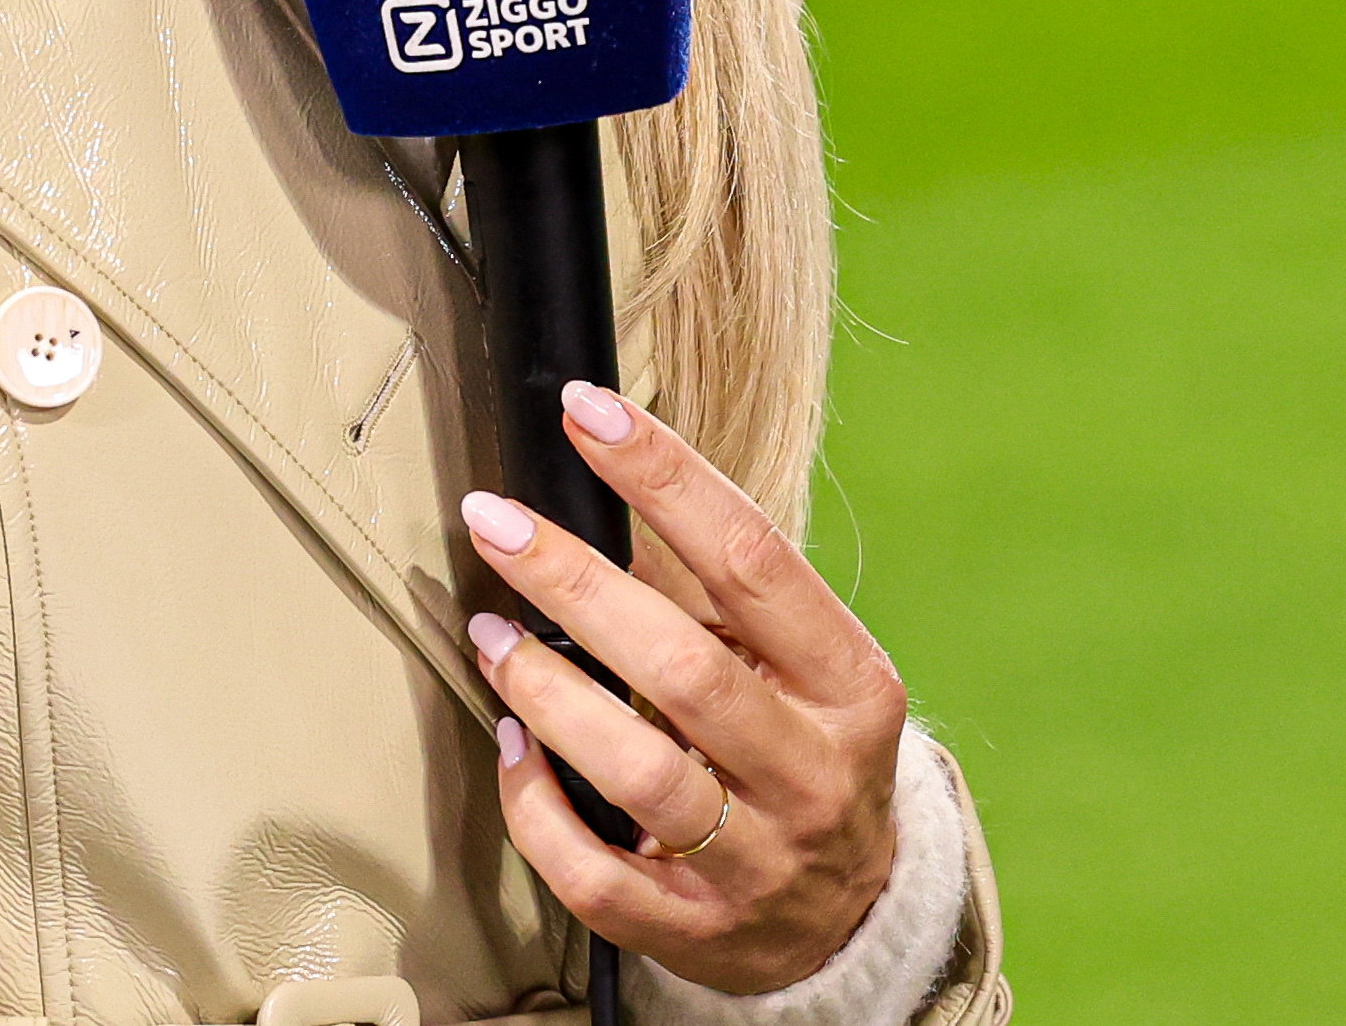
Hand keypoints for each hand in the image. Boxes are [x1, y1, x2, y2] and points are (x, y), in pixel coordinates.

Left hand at [461, 382, 910, 995]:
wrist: (855, 919)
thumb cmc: (807, 756)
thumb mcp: (799, 669)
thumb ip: (717, 595)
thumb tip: (603, 489)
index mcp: (851, 687)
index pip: (754, 559)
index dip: (666, 477)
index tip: (587, 413)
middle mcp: (814, 775)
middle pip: (684, 666)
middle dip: (574, 582)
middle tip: (494, 522)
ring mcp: (759, 864)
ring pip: (638, 772)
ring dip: (547, 691)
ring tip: (491, 634)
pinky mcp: (698, 932)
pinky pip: (595, 874)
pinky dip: (536, 805)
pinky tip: (510, 745)